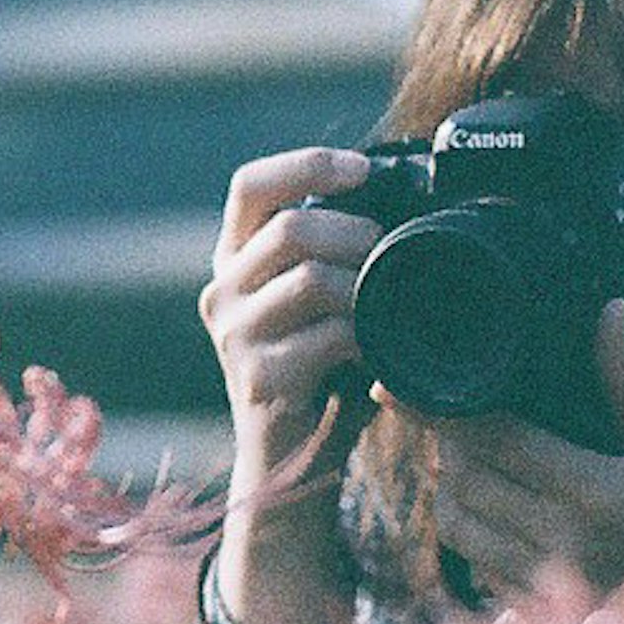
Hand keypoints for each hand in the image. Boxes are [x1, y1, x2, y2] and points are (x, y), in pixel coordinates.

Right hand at [197, 145, 378, 496]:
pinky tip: (377, 350)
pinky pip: (327, 336)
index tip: (365, 170)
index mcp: (233, 260)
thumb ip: (334, 254)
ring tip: (386, 305)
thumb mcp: (320, 302)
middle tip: (389, 254)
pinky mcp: (260, 378)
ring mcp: (235, 336)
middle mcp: (222, 291)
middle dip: (355, 232)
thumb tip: (400, 198)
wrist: (297, 459)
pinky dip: (365, 337)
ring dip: (363, 286)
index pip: (251, 185)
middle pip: (289, 228)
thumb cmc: (323, 372)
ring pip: (309, 278)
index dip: (308, 164)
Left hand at [425, 300, 623, 595]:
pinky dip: (472, 539)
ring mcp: (551, 586)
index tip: (391, 382)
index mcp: (595, 492)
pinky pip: (482, 572)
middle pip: (465, 483)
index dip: (435, 409)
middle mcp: (563, 542)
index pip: (493, 440)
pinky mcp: (548, 617)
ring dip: (448, 493)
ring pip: (462, 532)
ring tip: (457, 462)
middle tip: (435, 413)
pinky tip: (487, 514)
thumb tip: (611, 310)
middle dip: (441, 446)